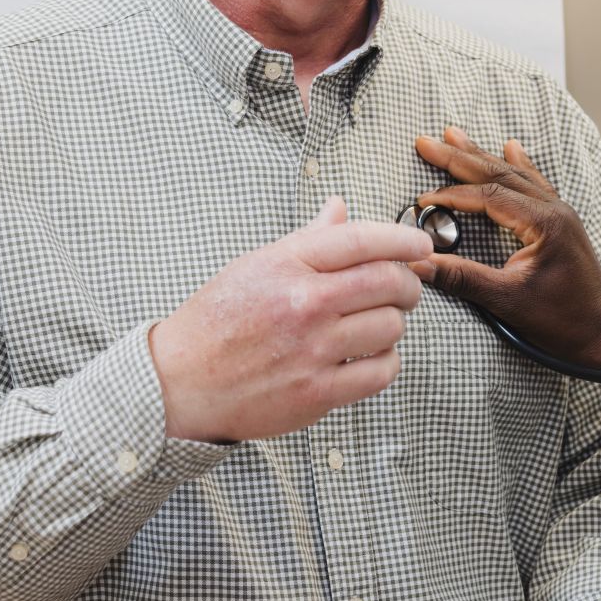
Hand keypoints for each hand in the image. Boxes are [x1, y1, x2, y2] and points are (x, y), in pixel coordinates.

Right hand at [149, 197, 430, 442]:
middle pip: (387, 282)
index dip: (402, 239)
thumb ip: (307, 240)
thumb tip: (339, 208)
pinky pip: (380, 372)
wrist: (180, 382)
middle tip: (405, 288)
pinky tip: (372, 356)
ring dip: (394, 324)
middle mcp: (303, 303)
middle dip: (407, 283)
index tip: (421, 245)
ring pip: (390, 327)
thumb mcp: (256, 265)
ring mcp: (312, 350)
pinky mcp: (317, 392)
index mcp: (287, 265)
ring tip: (377, 324)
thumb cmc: (215, 323)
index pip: (361, 240)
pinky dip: (386, 362)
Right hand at [411, 128, 600, 369]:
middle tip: (427, 141)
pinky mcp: (560, 223)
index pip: (488, 195)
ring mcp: (559, 213)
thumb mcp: (507, 300)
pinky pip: (534, 184)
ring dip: (481, 155)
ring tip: (455, 134)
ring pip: (514, 175)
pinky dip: (517, 165)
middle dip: (459, 157)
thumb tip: (419, 264)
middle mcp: (553, 210)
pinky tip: (512, 147)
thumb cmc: (563, 320)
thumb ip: (462, 278)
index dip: (451, 196)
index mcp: (543, 222)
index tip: (422, 200)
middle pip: (499, 174)